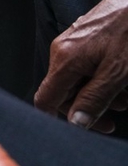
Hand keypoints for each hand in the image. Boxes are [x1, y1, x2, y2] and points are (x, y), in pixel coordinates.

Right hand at [34, 0, 127, 132]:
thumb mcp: (117, 73)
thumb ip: (93, 99)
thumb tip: (75, 123)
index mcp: (64, 59)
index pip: (45, 99)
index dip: (61, 119)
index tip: (85, 129)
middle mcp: (62, 49)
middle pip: (63, 91)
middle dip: (88, 108)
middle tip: (114, 120)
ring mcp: (73, 41)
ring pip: (78, 79)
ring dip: (100, 93)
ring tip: (125, 95)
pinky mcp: (85, 36)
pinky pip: (86, 66)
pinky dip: (102, 78)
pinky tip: (122, 77)